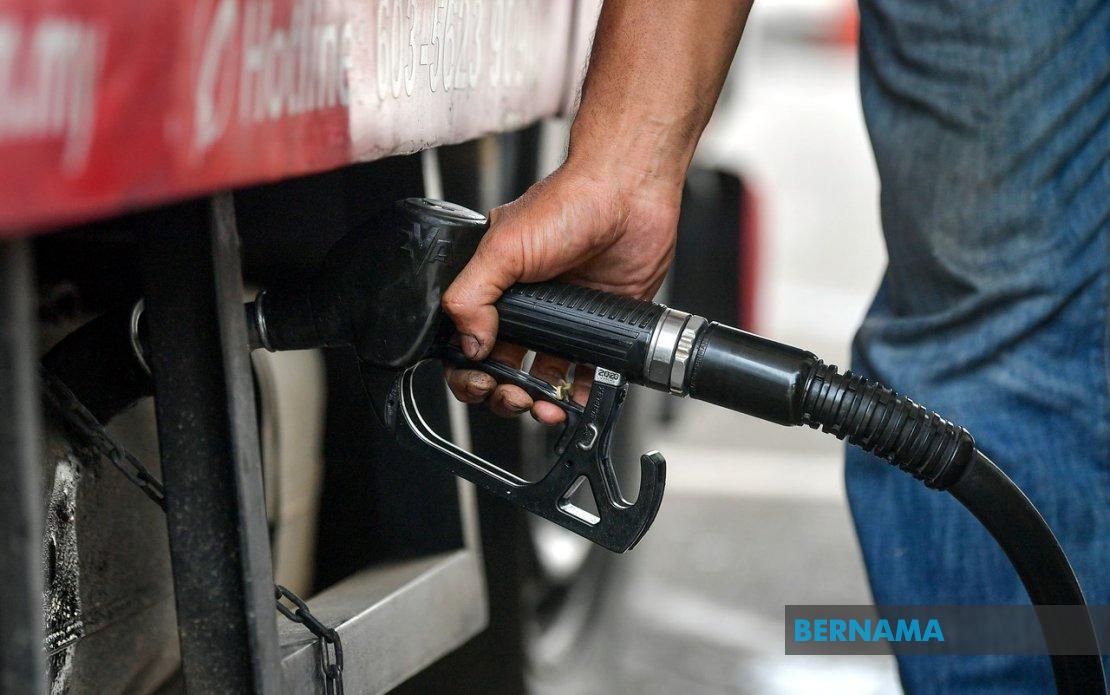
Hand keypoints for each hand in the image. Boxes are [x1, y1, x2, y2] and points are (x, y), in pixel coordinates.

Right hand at [441, 160, 680, 423]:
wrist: (629, 194)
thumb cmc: (570, 203)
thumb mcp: (504, 246)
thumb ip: (473, 295)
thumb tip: (467, 343)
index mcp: (494, 286)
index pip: (467, 340)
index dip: (468, 368)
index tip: (480, 378)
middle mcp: (525, 305)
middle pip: (501, 368)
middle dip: (501, 392)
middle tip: (511, 396)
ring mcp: (562, 319)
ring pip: (540, 378)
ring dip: (536, 402)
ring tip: (542, 407)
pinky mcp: (597, 327)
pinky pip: (582, 372)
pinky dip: (577, 395)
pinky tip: (573, 400)